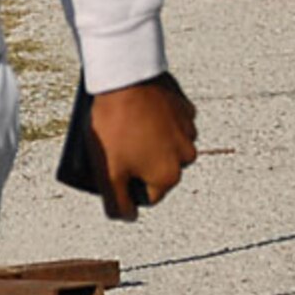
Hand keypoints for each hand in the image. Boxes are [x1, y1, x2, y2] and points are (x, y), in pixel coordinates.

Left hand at [85, 74, 197, 220]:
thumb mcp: (107, 171)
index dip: (126, 184)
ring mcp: (188, 130)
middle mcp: (185, 156)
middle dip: (140, 161)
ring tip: (127, 125)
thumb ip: (117, 202)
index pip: (147, 195)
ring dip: (150, 140)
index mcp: (168, 176)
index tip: (114, 166)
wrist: (125, 78)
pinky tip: (140, 111)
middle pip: (158, 169)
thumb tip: (128, 217)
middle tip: (118, 144)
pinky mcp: (185, 108)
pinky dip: (158, 120)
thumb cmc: (115, 125)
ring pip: (165, 145)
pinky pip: (171, 122)